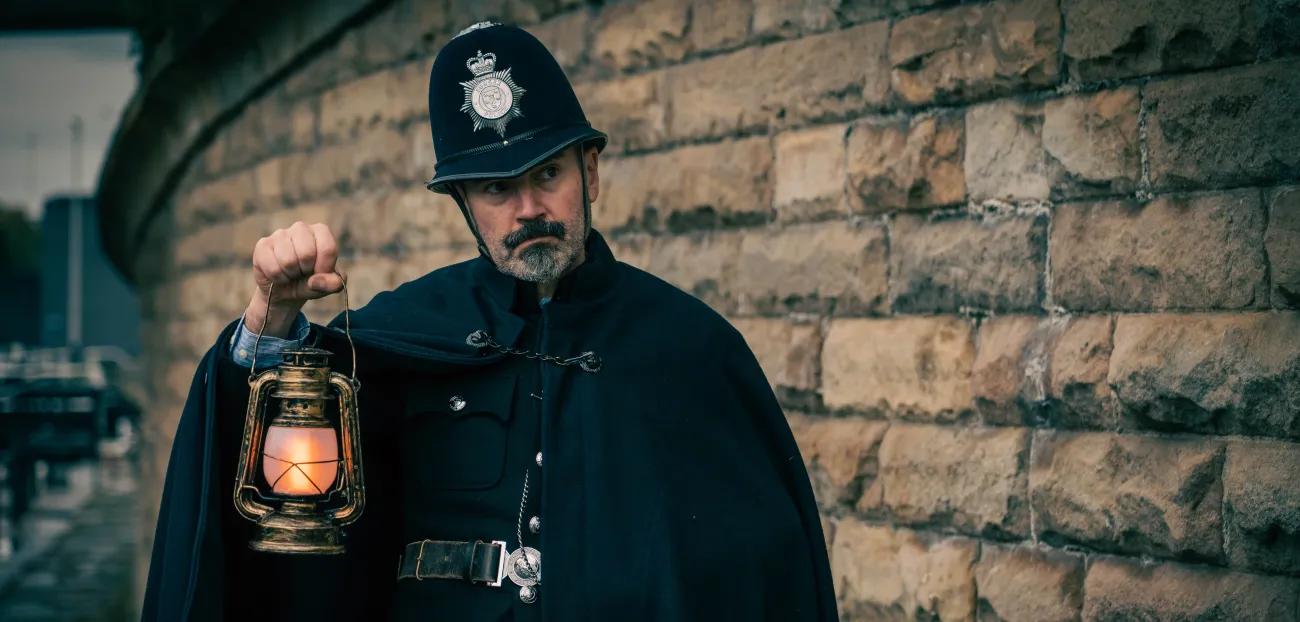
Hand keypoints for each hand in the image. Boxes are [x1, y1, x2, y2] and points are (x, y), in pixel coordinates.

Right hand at [243, 221, 343, 336]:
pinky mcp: (262, 245)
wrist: (285, 291)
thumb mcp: (328, 286)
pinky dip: (277, 278)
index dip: (324, 268)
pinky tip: (278, 274)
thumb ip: (333, 283)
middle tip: (303, 272)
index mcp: (320, 232)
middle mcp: (300, 228)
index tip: (319, 273)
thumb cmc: (310, 282)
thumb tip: (314, 280)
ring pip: (288, 261)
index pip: (328, 248)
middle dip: (305, 270)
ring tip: (291, 273)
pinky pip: (272, 268)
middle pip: (306, 253)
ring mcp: (279, 234)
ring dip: (290, 275)